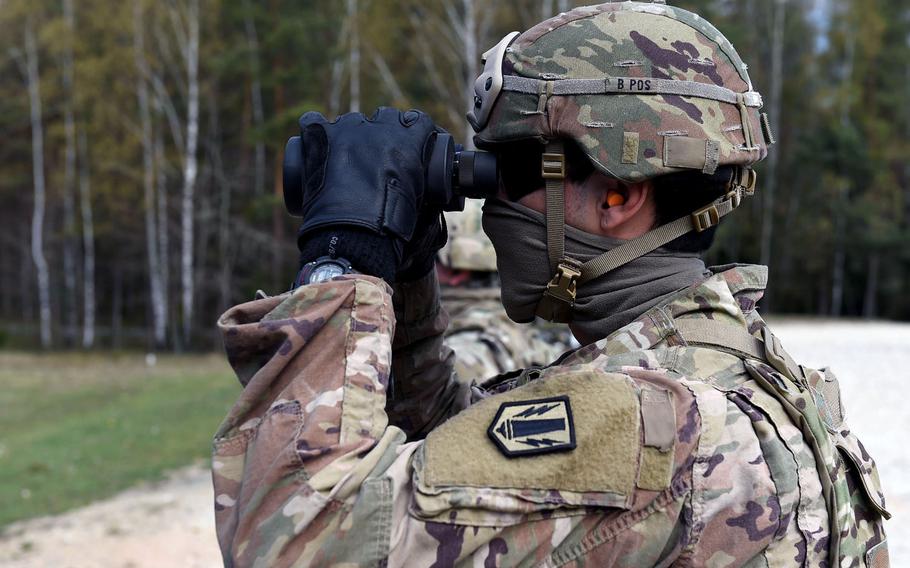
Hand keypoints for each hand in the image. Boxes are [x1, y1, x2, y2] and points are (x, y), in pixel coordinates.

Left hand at [292, 108, 441, 280]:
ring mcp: (347, 128)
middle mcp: (380, 125)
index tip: (409, 144)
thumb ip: (427, 184)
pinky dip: (315, 132)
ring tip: (345, 162)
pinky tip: (316, 146)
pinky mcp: (319, 136)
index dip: (413, 133)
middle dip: (383, 133)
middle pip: (384, 118)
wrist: (355, 234)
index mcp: (410, 138)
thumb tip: (428, 186)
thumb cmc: (392, 224)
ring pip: (351, 121)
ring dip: (351, 136)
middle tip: (376, 158)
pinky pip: (313, 120)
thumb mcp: (422, 200)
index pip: (416, 121)